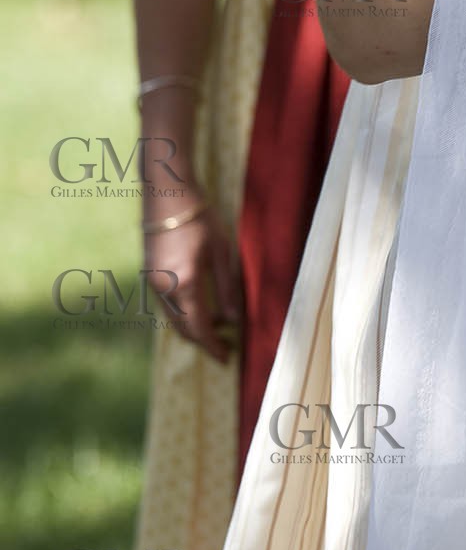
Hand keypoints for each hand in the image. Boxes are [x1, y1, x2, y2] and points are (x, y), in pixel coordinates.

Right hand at [143, 191, 239, 363]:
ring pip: (173, 318)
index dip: (213, 347)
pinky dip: (184, 313)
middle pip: (183, 329)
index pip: (199, 328)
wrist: (166, 191)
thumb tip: (233, 320)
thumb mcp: (221, 252)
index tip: (226, 358)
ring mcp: (152, 282)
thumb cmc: (199, 216)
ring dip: (194, 327)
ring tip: (220, 325)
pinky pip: (167, 305)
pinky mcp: (149, 274)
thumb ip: (228, 288)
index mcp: (184, 284)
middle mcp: (163, 288)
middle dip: (204, 341)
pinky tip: (202, 306)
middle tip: (226, 345)